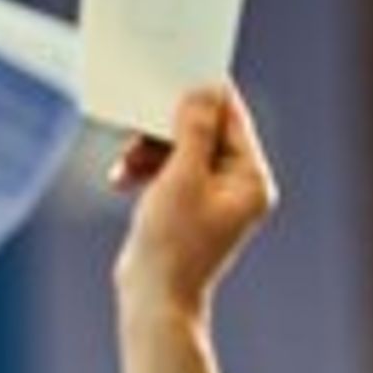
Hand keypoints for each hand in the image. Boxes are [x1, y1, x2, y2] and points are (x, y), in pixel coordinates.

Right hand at [109, 83, 279, 316]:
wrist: (152, 301)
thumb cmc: (172, 245)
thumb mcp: (182, 177)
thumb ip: (194, 130)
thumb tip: (204, 92)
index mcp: (251, 179)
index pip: (232, 119)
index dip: (204, 94)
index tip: (179, 71)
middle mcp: (238, 187)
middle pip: (204, 133)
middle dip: (165, 130)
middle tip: (137, 120)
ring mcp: (212, 198)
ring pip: (180, 151)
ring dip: (148, 152)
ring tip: (125, 165)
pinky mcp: (186, 208)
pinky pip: (167, 172)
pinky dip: (145, 171)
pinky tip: (121, 180)